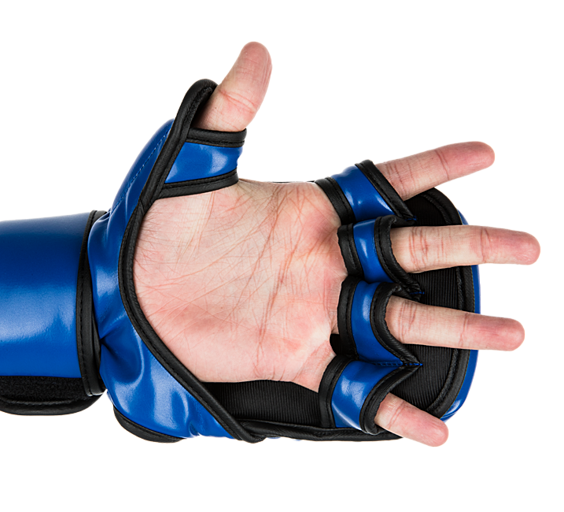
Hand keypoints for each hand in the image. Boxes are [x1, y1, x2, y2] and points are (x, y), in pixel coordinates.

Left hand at [133, 41, 540, 446]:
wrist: (122, 293)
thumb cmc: (152, 226)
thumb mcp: (191, 167)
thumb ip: (230, 112)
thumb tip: (257, 50)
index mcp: (307, 211)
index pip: (383, 185)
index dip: (434, 167)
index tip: (488, 152)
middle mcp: (322, 261)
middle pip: (411, 254)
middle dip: (470, 248)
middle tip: (530, 246)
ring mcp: (312, 313)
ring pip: (398, 321)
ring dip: (454, 329)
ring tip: (512, 335)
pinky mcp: (290, 358)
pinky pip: (352, 387)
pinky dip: (391, 411)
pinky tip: (436, 434)